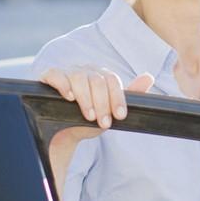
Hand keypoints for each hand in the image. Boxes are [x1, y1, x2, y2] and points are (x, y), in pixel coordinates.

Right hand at [38, 67, 154, 148]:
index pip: (113, 81)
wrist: (65, 130)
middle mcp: (86, 70)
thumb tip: (149, 77)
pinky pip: (56, 74)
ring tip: (89, 116)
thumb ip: (130, 95)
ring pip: (79, 77)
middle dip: (102, 103)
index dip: (117, 98)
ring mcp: (67, 72)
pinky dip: (63, 84)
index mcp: (101, 76)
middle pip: (97, 80)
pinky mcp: (50, 76)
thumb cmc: (90, 117)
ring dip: (86, 98)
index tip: (120, 116)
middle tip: (103, 123)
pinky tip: (69, 97)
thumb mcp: (110, 110)